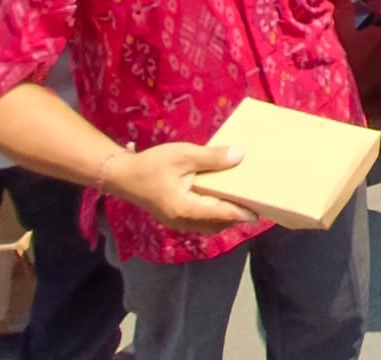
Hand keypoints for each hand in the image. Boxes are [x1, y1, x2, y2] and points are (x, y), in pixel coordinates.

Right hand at [105, 143, 257, 234]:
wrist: (122, 175)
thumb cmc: (152, 164)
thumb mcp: (184, 155)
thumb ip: (212, 157)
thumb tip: (240, 155)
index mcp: (185, 209)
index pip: (219, 214)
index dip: (240, 213)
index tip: (258, 213)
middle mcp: (182, 221)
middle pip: (216, 224)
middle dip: (235, 217)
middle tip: (255, 204)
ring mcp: (177, 221)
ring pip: (208, 225)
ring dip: (224, 217)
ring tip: (242, 201)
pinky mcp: (174, 216)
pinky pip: (199, 220)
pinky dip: (213, 214)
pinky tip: (220, 199)